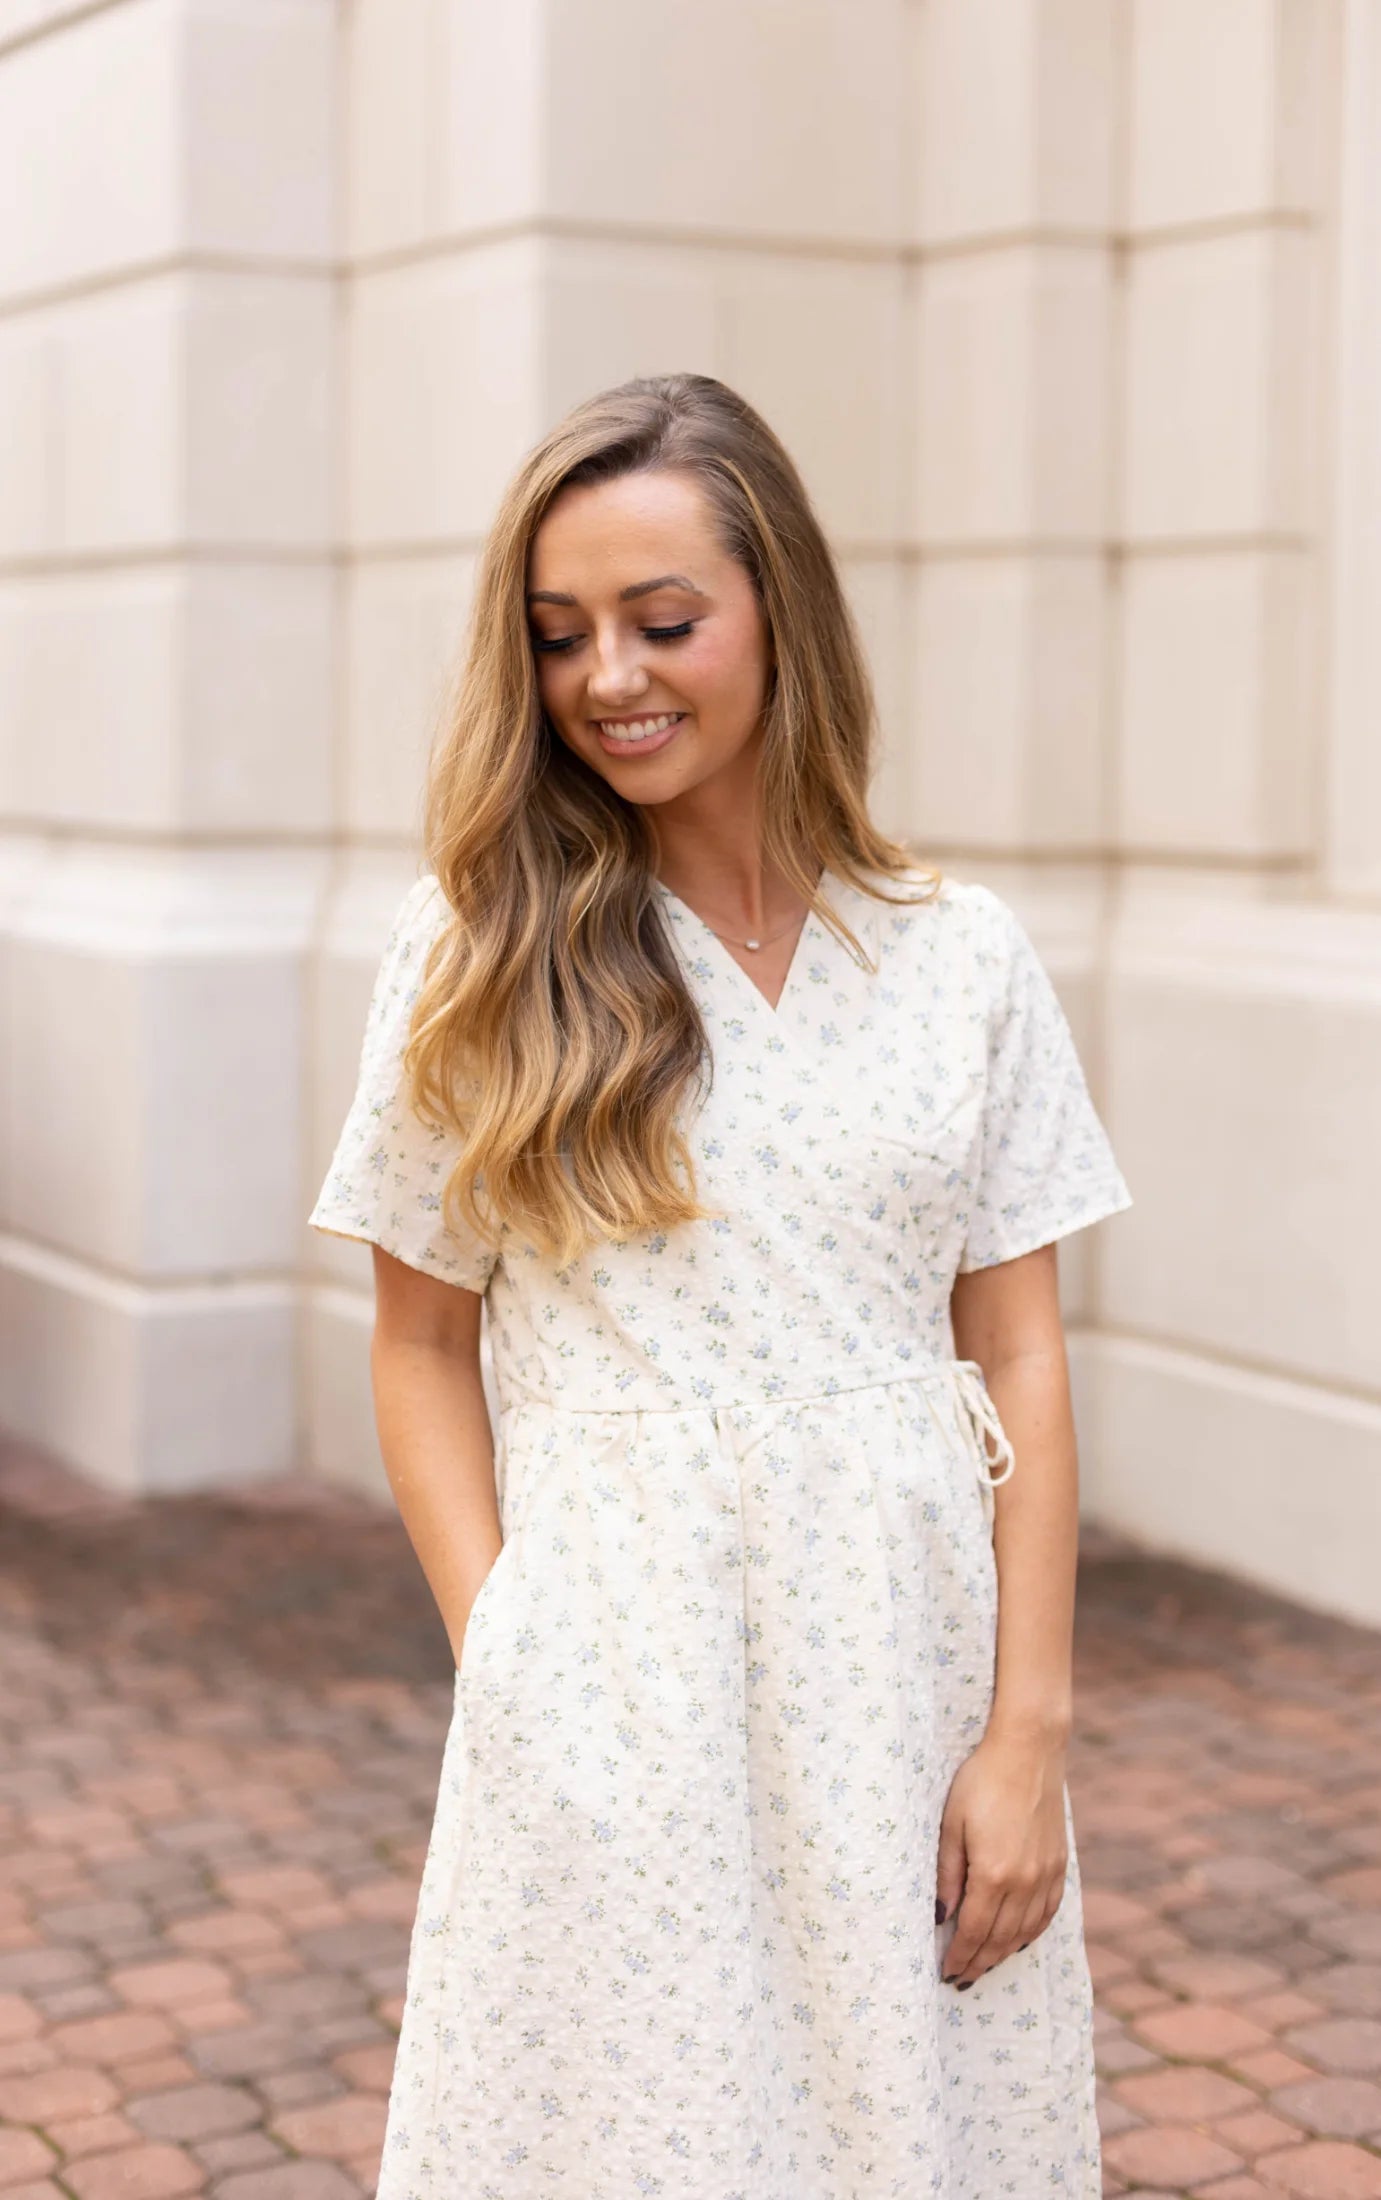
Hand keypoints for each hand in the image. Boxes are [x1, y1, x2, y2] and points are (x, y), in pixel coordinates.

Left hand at [936, 1730, 1068, 1986]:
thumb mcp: (952, 1825)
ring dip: (1004, 1953)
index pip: (974, 1931)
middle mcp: (1025, 1882)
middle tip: (961, 1979)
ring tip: (985, 1965)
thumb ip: (947, 1875)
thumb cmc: (981, 1781)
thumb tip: (940, 1917)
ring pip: (1025, 1931)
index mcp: (994, 1874)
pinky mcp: (1059, 1864)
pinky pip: (1047, 1913)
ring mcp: (1046, 1875)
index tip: (946, 1973)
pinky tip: (1020, 1940)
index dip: (960, 1956)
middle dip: (979, 1962)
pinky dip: (1032, 1932)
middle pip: (1000, 1938)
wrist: (1028, 1751)